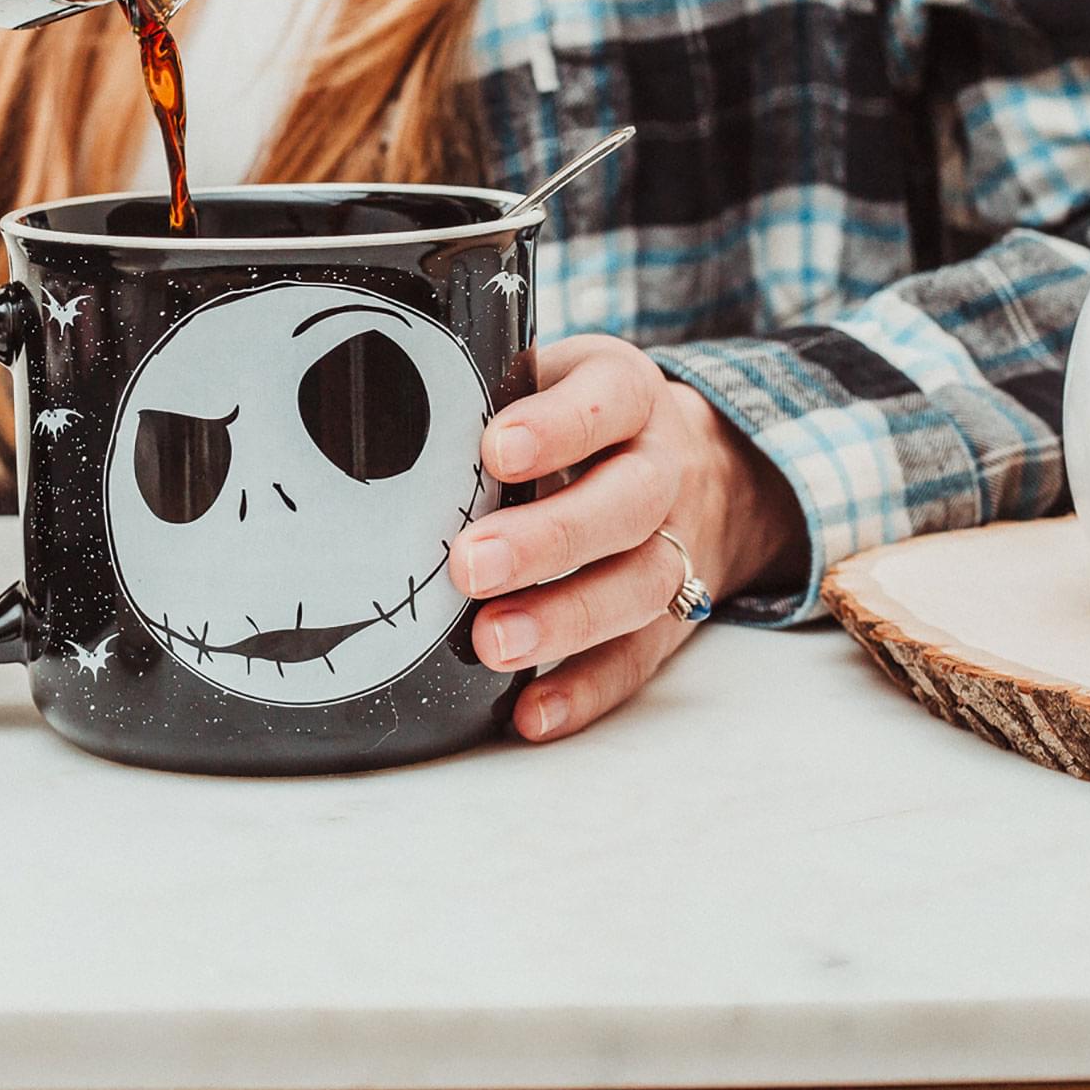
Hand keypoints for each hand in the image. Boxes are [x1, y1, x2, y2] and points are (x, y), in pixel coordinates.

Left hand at [449, 337, 806, 741]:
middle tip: (472, 564)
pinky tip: (532, 711)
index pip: (608, 401)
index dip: (559, 426)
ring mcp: (677, 546)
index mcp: (629, 396)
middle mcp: (663, 470)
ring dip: (565, 620)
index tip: (496, 449)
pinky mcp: (670, 617)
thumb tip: (382, 419)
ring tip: (493, 642)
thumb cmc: (585, 418)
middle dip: (550, 537)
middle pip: (627, 502)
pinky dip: (586, 689)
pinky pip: (637, 658)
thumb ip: (492, 391)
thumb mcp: (556, 378)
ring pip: (639, 585)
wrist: (707, 466)